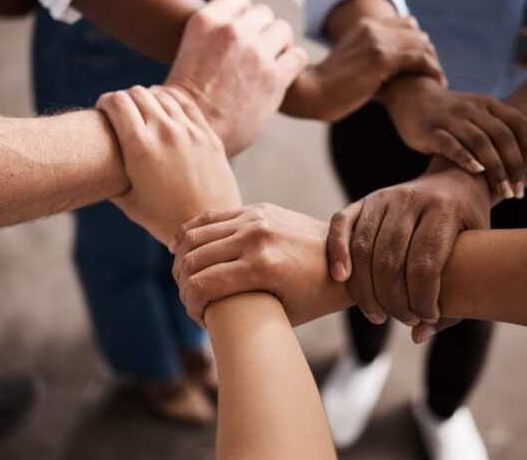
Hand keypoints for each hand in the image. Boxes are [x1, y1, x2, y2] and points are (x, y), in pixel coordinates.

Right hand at [97, 86, 240, 242]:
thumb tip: (90, 169)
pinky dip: (170, 100)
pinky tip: (165, 110)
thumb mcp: (128, 201)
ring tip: (143, 111)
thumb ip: (109, 178)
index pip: (116, 102)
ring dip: (147, 98)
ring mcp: (189, 131)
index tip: (103, 111)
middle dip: (123, 99)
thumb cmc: (163, 219)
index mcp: (139, 147)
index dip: (105, 102)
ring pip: (161, 95)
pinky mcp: (207, 134)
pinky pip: (185, 103)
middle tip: (121, 112)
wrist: (207, 224)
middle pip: (136, 93)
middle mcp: (164, 132)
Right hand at [166, 0, 307, 156]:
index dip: (244, 15)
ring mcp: (255, 52)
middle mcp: (232, 30)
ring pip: (283, 30)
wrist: (189, 133)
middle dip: (262, 32)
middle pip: (264, 14)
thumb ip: (214, 36)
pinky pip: (298, 56)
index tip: (239, 36)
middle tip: (254, 57)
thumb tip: (237, 31)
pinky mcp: (274, 77)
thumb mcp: (190, 51)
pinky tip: (279, 79)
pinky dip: (293, 65)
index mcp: (206, 20)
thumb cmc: (184, 102)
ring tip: (267, 67)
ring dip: (278, 46)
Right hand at [170, 204, 346, 326]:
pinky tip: (180, 247)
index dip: (190, 305)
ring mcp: (254, 219)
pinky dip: (190, 233)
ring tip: (183, 277)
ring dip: (182, 259)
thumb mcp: (283, 314)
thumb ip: (245, 310)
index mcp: (262, 268)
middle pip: (193, 260)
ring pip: (196, 236)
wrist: (346, 255)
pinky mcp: (256, 209)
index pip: (202, 285)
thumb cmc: (316, 294)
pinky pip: (211, 217)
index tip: (196, 315)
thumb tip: (210, 317)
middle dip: (182, 283)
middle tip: (187, 297)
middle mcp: (255, 238)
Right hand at [281, 16, 445, 122]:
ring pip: (422, 45)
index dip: (418, 43)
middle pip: (417, 34)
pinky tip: (437, 82)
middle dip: (429, 53)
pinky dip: (432, 70)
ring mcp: (378, 41)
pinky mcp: (382, 58)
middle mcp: (372, 28)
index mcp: (364, 26)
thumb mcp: (350, 65)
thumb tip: (384, 75)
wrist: (310, 92)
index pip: (406, 25)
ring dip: (434, 62)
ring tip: (438, 80)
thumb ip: (368, 59)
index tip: (422, 64)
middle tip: (434, 74)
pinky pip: (420, 59)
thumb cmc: (327, 87)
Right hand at [326, 161, 490, 340]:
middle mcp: (411, 199)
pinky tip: (341, 278)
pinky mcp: (364, 200)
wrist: (456, 181)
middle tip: (403, 319)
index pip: (424, 264)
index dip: (422, 300)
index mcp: (444, 210)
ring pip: (363, 248)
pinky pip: (341, 225)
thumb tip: (418, 336)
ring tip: (377, 313)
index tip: (426, 317)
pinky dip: (337, 252)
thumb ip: (454, 299)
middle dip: (393, 300)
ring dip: (366, 289)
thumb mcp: (477, 256)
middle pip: (390, 261)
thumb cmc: (468, 228)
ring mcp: (384, 197)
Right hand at [380, 76, 526, 198]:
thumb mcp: (476, 114)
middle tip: (519, 192)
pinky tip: (476, 172)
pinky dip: (465, 158)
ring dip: (495, 169)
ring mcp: (451, 119)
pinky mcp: (431, 131)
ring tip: (503, 192)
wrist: (411, 97)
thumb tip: (523, 166)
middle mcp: (472, 108)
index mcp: (488, 103)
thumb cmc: (450, 115)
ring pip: (480, 142)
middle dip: (514, 167)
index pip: (519, 124)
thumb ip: (496, 131)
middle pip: (502, 136)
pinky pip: (451, 144)